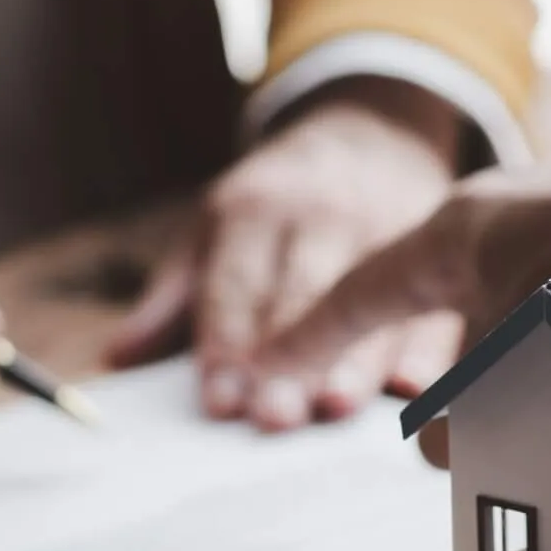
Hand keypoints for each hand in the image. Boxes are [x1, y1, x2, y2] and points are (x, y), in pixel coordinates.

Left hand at [105, 79, 461, 425]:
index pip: (236, 287)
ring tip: (340, 409)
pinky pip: (434, 303)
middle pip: (303, 298)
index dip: (227, 345)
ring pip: (372, 303)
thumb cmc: (274, 205)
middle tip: (275, 418)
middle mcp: (320, 218)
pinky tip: (416, 391)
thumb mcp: (213, 229)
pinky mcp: (435, 249)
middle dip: (291, 360)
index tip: (219, 402)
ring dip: (357, 361)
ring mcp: (383, 230)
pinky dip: (429, 348)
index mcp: (254, 213)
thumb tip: (115, 360)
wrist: (369, 131)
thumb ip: (171, 300)